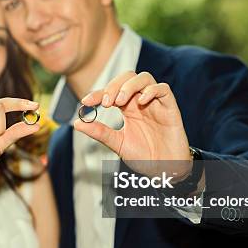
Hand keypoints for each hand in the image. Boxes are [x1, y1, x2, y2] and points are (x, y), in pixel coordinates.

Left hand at [74, 71, 191, 177]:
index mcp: (127, 107)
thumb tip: (76, 123)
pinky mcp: (170, 108)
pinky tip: (141, 101)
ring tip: (119, 102)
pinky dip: (151, 91)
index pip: (111, 91)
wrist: (164, 170)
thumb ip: (100, 132)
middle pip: (127, 77)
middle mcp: (140, 101)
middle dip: (113, 86)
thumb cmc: (144, 156)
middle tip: (106, 103)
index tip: (86, 102)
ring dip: (129, 85)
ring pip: (144, 78)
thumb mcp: (117, 144)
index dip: (98, 93)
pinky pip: (163, 89)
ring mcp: (156, 103)